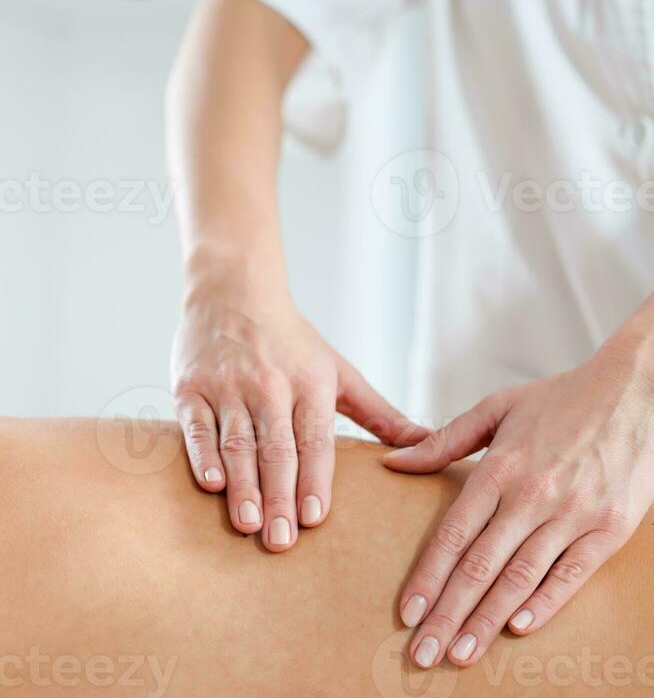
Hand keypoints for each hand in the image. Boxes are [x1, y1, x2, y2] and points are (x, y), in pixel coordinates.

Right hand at [172, 276, 426, 551]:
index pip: (314, 438)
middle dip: (279, 496)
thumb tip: (426, 443)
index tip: (316, 517)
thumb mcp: (338, 371)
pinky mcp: (191, 388)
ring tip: (248, 524)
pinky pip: (197, 426)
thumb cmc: (292, 340)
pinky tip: (211, 485)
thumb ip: (379, 414)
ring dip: (243, 485)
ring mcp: (228, 386)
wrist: (234, 290)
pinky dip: (202, 455)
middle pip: (276, 448)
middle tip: (281, 542)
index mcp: (309, 383)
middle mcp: (269, 385)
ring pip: (237, 443)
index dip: (315, 478)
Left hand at [384, 323, 653, 668]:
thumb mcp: (496, 408)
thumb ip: (443, 441)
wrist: (631, 391)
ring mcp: (572, 513)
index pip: (454, 533)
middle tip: (422, 654)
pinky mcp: (608, 527)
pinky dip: (545, 602)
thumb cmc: (559, 399)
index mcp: (500, 466)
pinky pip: (571, 573)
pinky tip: (519, 628)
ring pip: (520, 577)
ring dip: (488, 620)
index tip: (407, 612)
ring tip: (461, 653)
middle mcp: (532, 494)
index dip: (428, 577)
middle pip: (480, 565)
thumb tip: (394, 460)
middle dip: (447, 614)